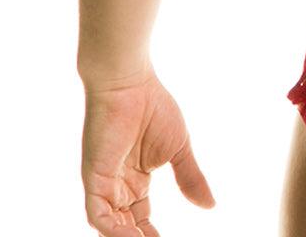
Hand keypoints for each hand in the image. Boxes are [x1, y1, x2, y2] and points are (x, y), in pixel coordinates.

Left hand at [80, 66, 214, 235]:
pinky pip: (98, 214)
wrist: (130, 83)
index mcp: (135, 179)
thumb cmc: (154, 107)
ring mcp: (104, 183)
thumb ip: (191, 178)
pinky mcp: (94, 178)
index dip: (150, 234)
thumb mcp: (179, 149)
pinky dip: (113, 230)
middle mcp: (117, 186)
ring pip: (111, 225)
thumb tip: (211, 206)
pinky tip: (132, 236)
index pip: (139, 218)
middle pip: (125, 226)